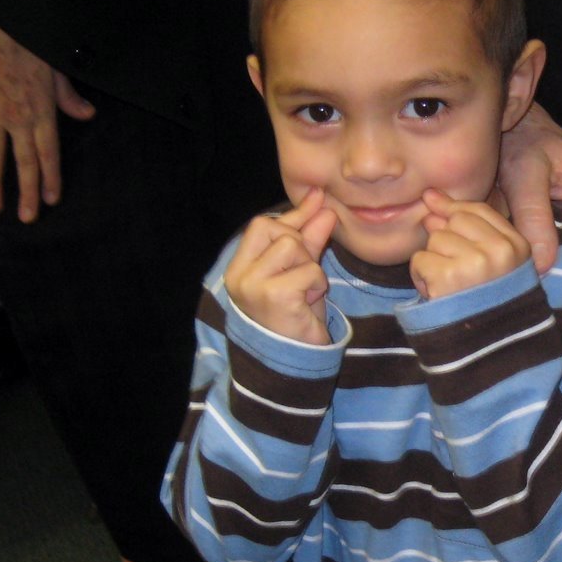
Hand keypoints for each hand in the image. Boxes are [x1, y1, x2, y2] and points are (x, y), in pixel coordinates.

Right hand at [0, 13, 96, 222]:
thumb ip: (68, 97)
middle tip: (27, 218)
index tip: (52, 200)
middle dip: (27, 193)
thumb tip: (88, 114)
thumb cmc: (23, 45)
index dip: (52, 178)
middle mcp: (17, 121)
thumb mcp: (54, 70)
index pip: (49, 153)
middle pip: (24, 163)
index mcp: (41, 113)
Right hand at [224, 191, 336, 343]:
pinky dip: (317, 283)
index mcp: (239, 267)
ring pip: (291, 245)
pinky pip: (307, 270)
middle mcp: (239, 275)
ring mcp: (253, 285)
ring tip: (307, 290)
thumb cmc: (295, 317)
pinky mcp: (273, 296)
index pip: (263, 224)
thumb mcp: (301, 272)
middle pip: (276, 228)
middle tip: (306, 276)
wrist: (294, 362)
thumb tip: (322, 205)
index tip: (319, 200)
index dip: (294, 214)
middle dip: (302, 245)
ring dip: (310, 266)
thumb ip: (308, 239)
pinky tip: (309, 301)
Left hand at [412, 190, 530, 300]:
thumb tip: (430, 196)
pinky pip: (420, 260)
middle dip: (445, 241)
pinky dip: (421, 277)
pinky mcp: (449, 278)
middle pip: (454, 221)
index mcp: (517, 247)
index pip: (478, 211)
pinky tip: (436, 293)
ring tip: (448, 287)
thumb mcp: (496, 264)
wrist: (487, 351)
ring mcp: (475, 264)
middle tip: (454, 271)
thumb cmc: (487, 305)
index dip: (453, 209)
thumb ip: (469, 226)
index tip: (434, 205)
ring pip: (435, 239)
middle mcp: (499, 252)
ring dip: (433, 262)